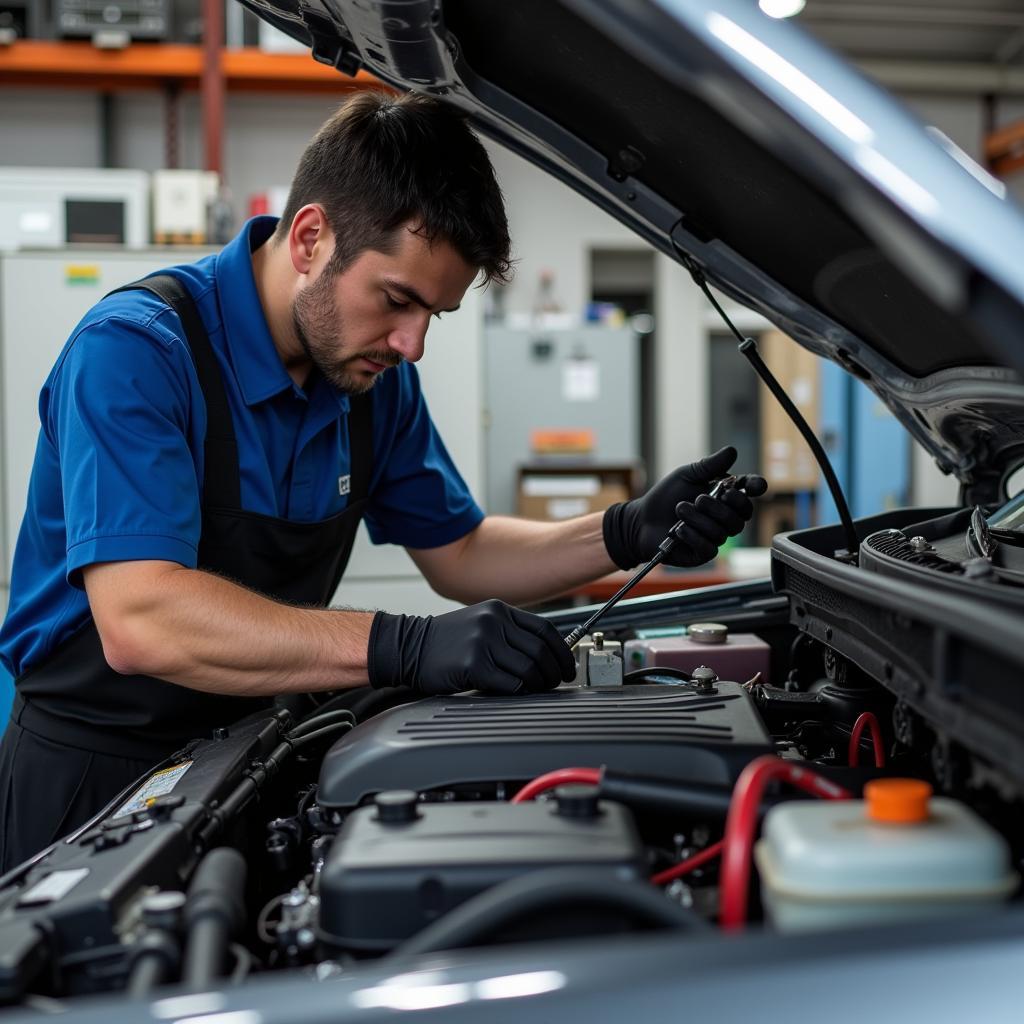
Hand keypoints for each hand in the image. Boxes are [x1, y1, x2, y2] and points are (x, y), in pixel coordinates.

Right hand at [367, 599, 576, 695]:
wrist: (409, 647)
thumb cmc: (445, 641)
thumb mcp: (480, 622)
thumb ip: (510, 632)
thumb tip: (546, 653)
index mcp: (499, 610)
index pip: (546, 629)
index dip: (563, 652)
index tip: (567, 667)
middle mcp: (494, 622)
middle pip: (541, 650)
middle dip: (554, 672)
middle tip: (555, 683)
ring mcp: (483, 642)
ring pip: (529, 668)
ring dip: (538, 684)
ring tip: (536, 690)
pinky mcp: (473, 665)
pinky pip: (510, 683)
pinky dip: (519, 691)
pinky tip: (516, 692)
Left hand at [602, 446, 766, 568]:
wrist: (642, 520)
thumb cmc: (666, 496)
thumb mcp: (686, 475)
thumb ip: (709, 465)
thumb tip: (732, 451)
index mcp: (725, 495)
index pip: (749, 492)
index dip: (756, 487)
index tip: (754, 485)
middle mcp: (724, 517)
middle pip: (741, 517)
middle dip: (719, 507)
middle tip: (698, 499)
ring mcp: (715, 537)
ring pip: (722, 532)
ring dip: (698, 519)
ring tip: (679, 509)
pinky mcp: (703, 553)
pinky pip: (709, 547)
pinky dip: (692, 535)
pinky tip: (679, 529)